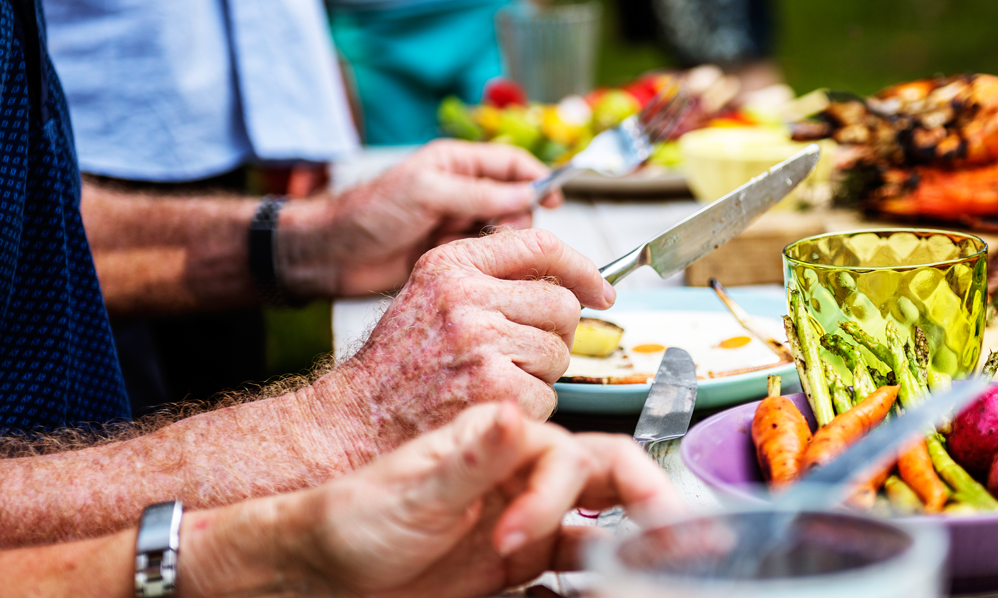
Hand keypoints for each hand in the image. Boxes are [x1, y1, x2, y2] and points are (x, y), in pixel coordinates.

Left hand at [183, 403, 684, 597]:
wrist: (319, 571)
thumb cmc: (352, 518)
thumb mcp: (408, 489)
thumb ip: (470, 457)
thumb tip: (520, 415)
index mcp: (504, 444)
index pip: (570, 456)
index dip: (557, 497)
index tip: (516, 538)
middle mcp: (524, 475)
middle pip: (611, 479)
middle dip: (652, 503)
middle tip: (678, 540)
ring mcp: (526, 518)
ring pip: (607, 521)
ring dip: (643, 537)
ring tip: (678, 562)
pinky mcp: (520, 561)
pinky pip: (581, 563)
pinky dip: (608, 573)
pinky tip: (620, 583)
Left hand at [279, 139, 564, 297]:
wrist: (331, 254)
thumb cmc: (369, 213)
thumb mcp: (425, 192)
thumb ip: (477, 194)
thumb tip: (526, 195)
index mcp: (455, 163)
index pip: (512, 162)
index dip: (537, 177)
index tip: (556, 198)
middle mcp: (461, 191)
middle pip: (515, 200)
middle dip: (518, 217)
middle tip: (502, 234)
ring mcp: (456, 224)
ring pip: (503, 232)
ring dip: (500, 242)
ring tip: (476, 250)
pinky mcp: (451, 254)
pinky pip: (485, 257)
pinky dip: (486, 263)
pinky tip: (469, 267)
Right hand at [309, 228, 613, 456]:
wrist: (357, 420)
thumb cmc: (401, 363)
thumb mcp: (432, 295)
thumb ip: (490, 277)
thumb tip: (567, 277)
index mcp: (452, 264)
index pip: (541, 244)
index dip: (583, 268)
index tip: (601, 291)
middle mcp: (466, 296)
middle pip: (562, 304)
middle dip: (555, 334)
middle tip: (521, 355)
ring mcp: (481, 342)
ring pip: (559, 352)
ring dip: (540, 374)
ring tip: (495, 380)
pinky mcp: (494, 389)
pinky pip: (549, 395)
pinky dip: (530, 409)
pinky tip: (492, 407)